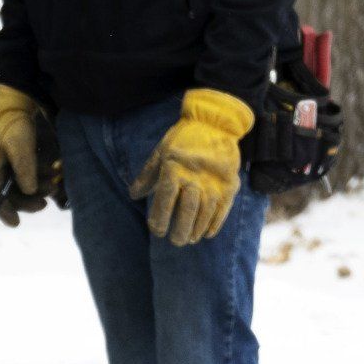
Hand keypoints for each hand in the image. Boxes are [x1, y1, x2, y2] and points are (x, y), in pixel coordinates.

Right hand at [0, 82, 48, 222]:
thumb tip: (28, 191)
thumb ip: (24, 169)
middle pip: (7, 194)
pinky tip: (52, 173)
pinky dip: (36, 176)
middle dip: (26, 201)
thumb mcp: (20, 146)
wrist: (12, 100)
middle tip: (45, 204)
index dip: (4, 212)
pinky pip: (23, 172)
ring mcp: (1, 161)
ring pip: (17, 184)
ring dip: (35, 188)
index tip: (17, 224)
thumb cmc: (14, 123)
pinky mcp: (11, 155)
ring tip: (54, 186)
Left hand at [130, 89, 255, 245]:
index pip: (165, 201)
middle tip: (176, 241)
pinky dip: (215, 224)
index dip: (159, 219)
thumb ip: (148, 175)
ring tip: (190, 239)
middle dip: (180, 231)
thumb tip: (134, 195)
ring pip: (205, 213)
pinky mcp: (230, 184)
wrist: (216, 123)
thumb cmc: (183, 139)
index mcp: (175, 170)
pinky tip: (207, 233)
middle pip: (187, 211)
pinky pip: (222, 210)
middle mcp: (195, 178)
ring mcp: (214, 182)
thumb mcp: (161, 152)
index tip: (157, 231)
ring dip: (197, 229)